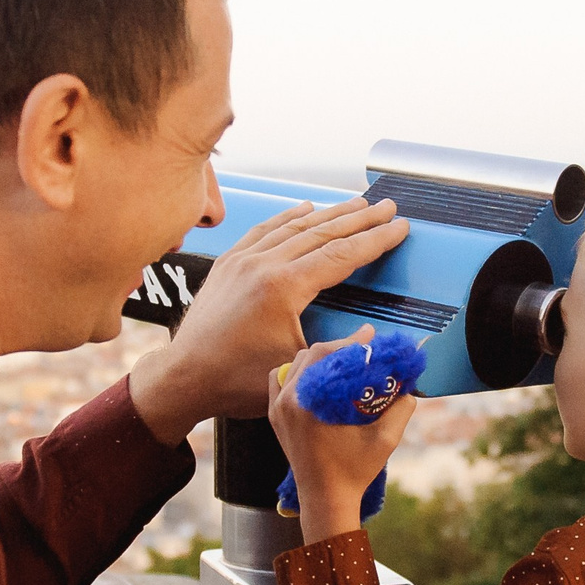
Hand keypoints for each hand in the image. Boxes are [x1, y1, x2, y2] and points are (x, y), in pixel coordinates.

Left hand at [129, 196, 408, 444]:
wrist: (185, 378)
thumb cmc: (237, 381)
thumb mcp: (297, 370)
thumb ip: (338, 351)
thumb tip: (371, 337)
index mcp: (283, 288)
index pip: (341, 255)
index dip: (375, 240)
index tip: (399, 227)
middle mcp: (262, 264)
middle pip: (322, 232)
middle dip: (360, 218)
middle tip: (387, 205)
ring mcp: (242, 260)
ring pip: (295, 226)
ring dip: (330, 213)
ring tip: (357, 204)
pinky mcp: (228, 263)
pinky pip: (265, 229)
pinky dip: (289, 217)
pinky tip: (305, 209)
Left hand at [268, 327, 418, 543]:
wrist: (325, 500)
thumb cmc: (354, 472)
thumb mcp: (385, 440)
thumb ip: (401, 409)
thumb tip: (409, 387)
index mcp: (308, 402)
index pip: (327, 355)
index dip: (351, 341)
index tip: (370, 334)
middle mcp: (287, 401)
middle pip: (311, 354)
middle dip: (339, 347)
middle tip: (362, 346)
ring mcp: (277, 409)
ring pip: (295, 364)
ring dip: (320, 358)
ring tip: (344, 361)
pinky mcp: (276, 417)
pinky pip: (281, 380)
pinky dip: (299, 372)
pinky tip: (318, 378)